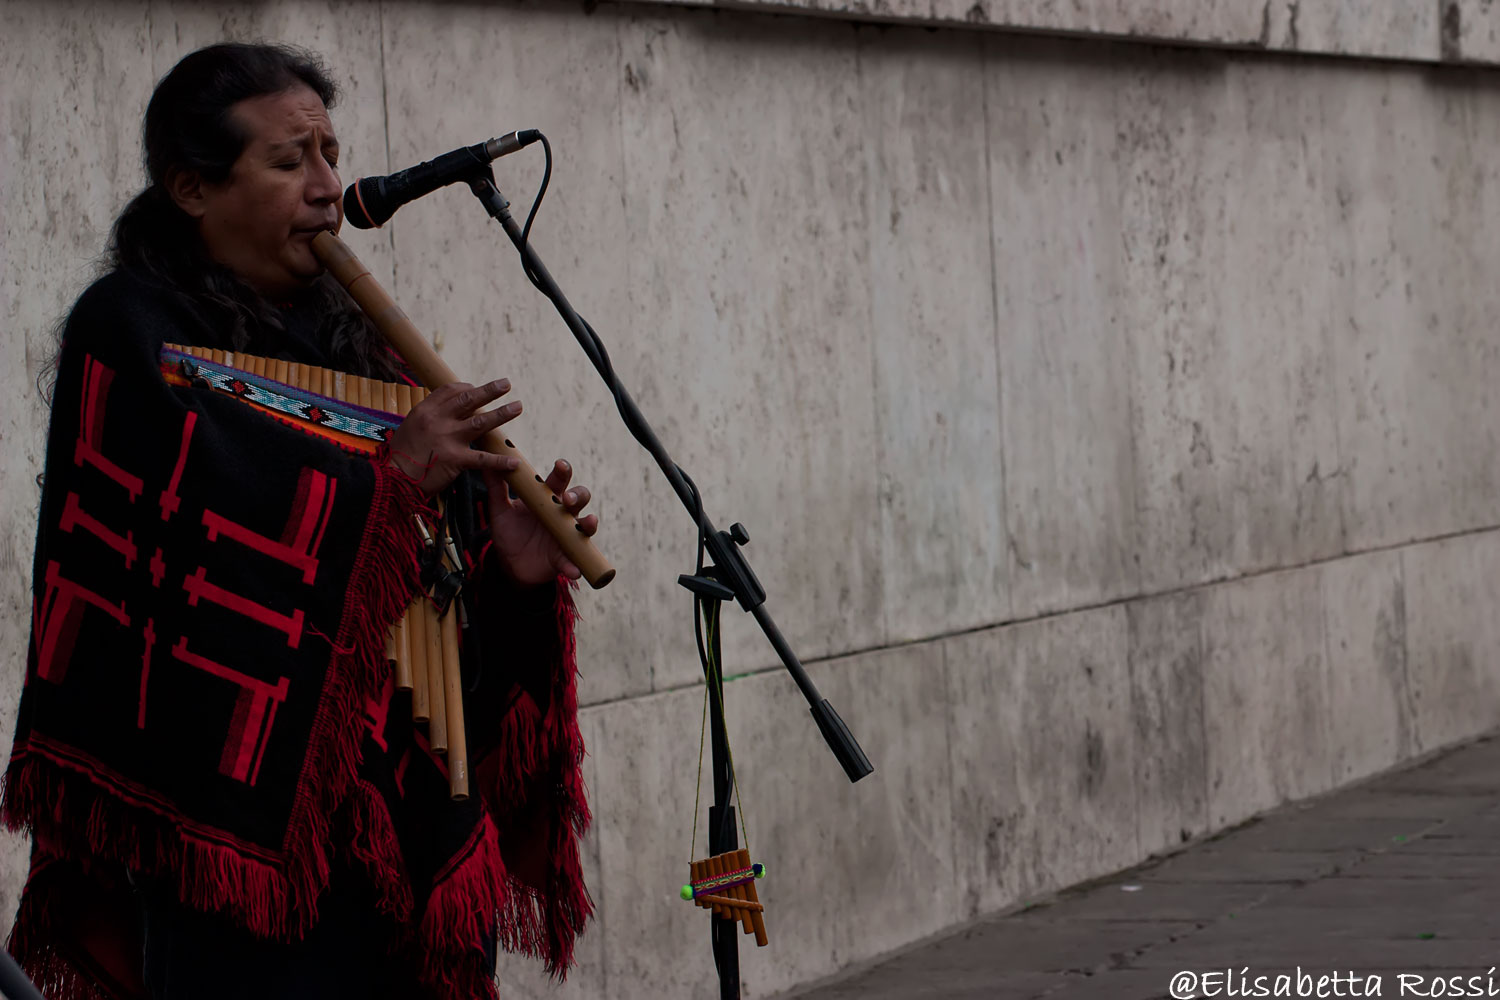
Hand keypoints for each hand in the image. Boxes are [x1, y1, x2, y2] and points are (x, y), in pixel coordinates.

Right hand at [387, 379, 520, 494]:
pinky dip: (500, 461)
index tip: (477, 389)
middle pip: (468, 400)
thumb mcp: (410, 427)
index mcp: (425, 411)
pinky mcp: (454, 460)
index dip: (467, 388)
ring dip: (502, 414)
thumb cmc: (401, 455)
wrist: (392, 479)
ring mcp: (447, 439)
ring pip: (480, 422)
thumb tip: (448, 409)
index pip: (450, 391)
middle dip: (489, 391)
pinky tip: (514, 462)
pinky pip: (482, 459)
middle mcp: (437, 420)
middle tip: (506, 384)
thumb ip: (430, 417)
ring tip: (518, 406)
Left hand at [482, 458, 598, 585]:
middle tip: (567, 499)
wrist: (509, 564)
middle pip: (579, 498)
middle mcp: (562, 514)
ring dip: (589, 524)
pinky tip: (573, 571)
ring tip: (588, 523)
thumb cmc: (509, 532)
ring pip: (586, 525)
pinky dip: (574, 566)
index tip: (560, 465)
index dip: (563, 471)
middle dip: (577, 495)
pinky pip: (574, 561)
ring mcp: (567, 535)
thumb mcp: (500, 510)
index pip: (559, 480)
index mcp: (548, 499)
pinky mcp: (565, 558)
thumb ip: (496, 487)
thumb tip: (488, 463)